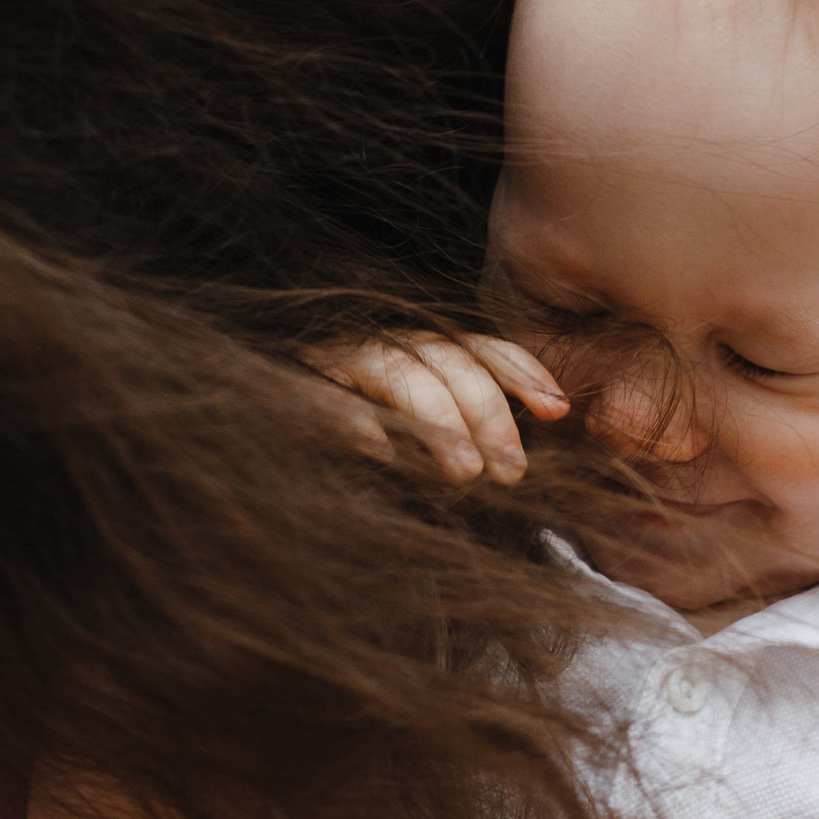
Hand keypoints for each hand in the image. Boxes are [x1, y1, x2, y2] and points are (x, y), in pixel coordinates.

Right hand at [298, 332, 566, 485]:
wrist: (262, 435)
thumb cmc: (357, 450)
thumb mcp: (424, 439)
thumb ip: (468, 436)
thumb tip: (529, 452)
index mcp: (419, 351)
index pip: (480, 347)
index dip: (521, 372)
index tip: (556, 410)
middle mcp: (383, 346)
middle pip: (447, 359)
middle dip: (487, 412)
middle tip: (510, 471)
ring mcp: (335, 361)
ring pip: (399, 370)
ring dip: (437, 421)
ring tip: (464, 472)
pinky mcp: (292, 389)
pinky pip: (327, 399)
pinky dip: (355, 420)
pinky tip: (381, 453)